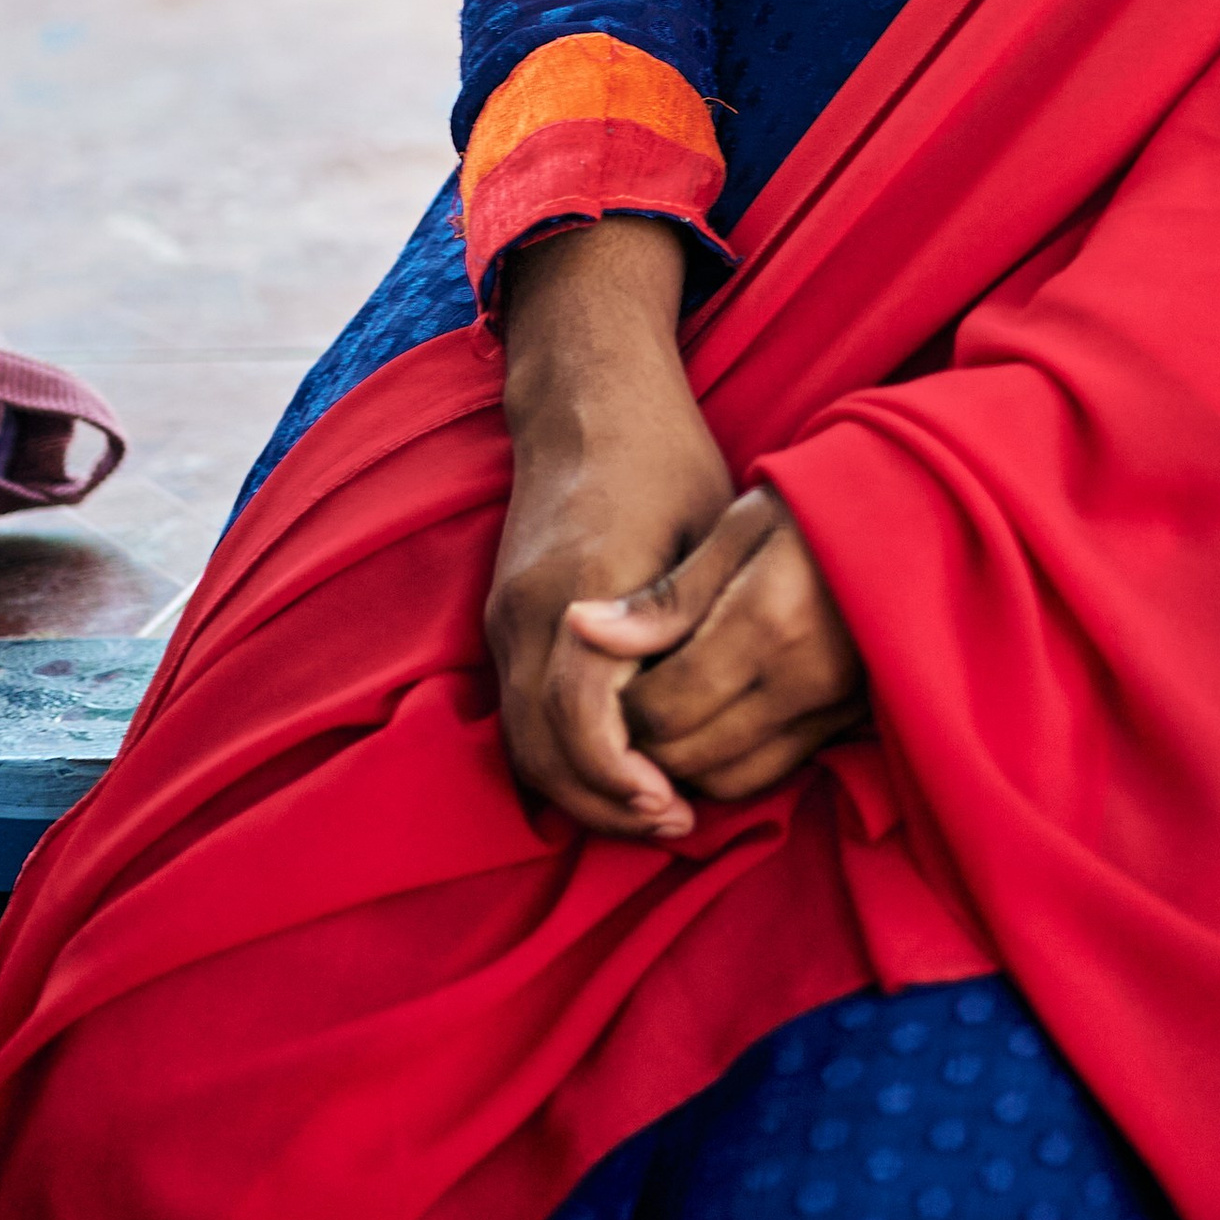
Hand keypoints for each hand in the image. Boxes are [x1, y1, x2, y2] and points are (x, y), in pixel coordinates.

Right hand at [486, 218, 733, 842]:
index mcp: (583, 587)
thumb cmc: (664, 455)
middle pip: (539, 750)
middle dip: (603, 803)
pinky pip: (517, 712)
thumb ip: (696, 619)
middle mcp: (529, 611)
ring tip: (655, 808)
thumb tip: (717, 708)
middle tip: (676, 824)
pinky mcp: (502, 618)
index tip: (680, 806)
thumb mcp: (706, 526)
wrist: (585, 395)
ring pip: (519, 741)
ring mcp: (506, 617)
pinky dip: (559, 755)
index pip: (582, 719)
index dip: (626, 778)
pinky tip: (620, 767)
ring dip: (579, 788)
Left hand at [572, 484, 866, 802]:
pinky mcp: (847, 722)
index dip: (617, 707)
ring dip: (680, 763)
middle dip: (640, 742)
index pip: (662, 707)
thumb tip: (581, 630)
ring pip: (725, 779)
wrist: (914, 510)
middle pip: (686, 754)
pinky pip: (769, 773)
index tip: (608, 675)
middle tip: (625, 699)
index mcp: (765, 621)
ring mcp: (830, 708)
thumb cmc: (813, 507)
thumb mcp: (739, 529)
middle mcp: (801, 679)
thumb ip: (667, 595)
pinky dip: (726, 764)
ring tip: (665, 713)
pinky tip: (711, 722)